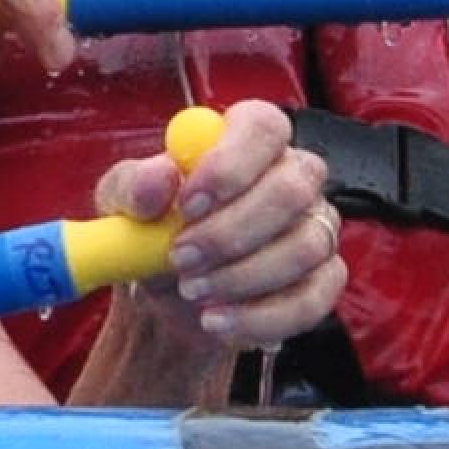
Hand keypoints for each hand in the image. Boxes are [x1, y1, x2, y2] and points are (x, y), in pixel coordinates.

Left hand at [96, 100, 342, 354]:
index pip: (264, 128)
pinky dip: (261, 317)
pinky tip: (218, 320)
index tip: (187, 204)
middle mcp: (293, 176)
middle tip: (180, 258)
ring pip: (305, 247)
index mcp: (248, 140)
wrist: (169, 296)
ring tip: (191, 290)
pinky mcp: (325, 279)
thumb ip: (134, 186)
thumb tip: (158, 178)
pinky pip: (313, 298)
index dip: (230, 164)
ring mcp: (317, 227)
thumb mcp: (124, 204)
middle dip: (231, 232)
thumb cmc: (154, 230)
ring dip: (241, 277)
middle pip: (292, 190)